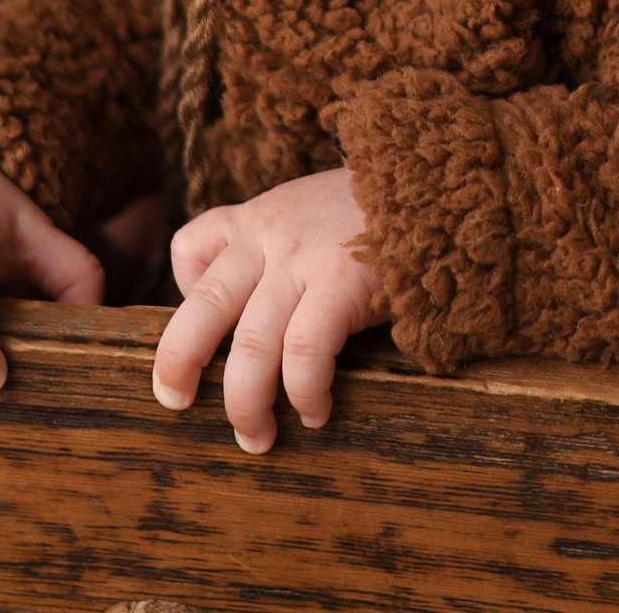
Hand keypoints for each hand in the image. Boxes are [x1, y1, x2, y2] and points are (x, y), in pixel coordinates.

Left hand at [152, 168, 387, 453]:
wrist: (444, 181)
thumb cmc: (387, 209)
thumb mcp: (319, 209)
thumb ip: (290, 245)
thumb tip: (276, 314)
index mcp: (261, 218)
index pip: (191, 246)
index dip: (183, 291)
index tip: (206, 332)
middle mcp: (271, 237)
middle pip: (204, 305)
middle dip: (179, 362)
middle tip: (175, 403)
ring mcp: (304, 260)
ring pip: (249, 344)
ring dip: (245, 402)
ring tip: (256, 437)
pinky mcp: (341, 283)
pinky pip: (304, 351)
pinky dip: (303, 392)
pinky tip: (315, 412)